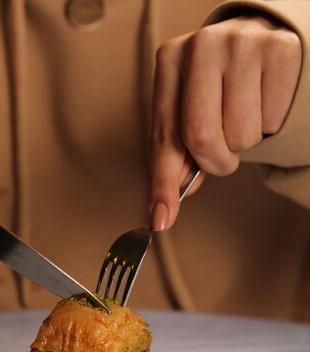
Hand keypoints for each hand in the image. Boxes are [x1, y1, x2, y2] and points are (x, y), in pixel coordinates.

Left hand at [149, 15, 301, 229]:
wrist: (261, 40)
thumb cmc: (219, 85)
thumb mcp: (189, 109)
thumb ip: (176, 154)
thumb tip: (165, 208)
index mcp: (170, 61)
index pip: (165, 136)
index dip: (163, 183)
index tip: (161, 220)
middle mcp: (202, 46)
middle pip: (201, 137)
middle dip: (214, 160)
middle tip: (222, 154)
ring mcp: (242, 45)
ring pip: (241, 135)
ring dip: (244, 142)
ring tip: (245, 114)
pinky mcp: (280, 51)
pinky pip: (272, 120)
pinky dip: (270, 124)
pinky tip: (265, 100)